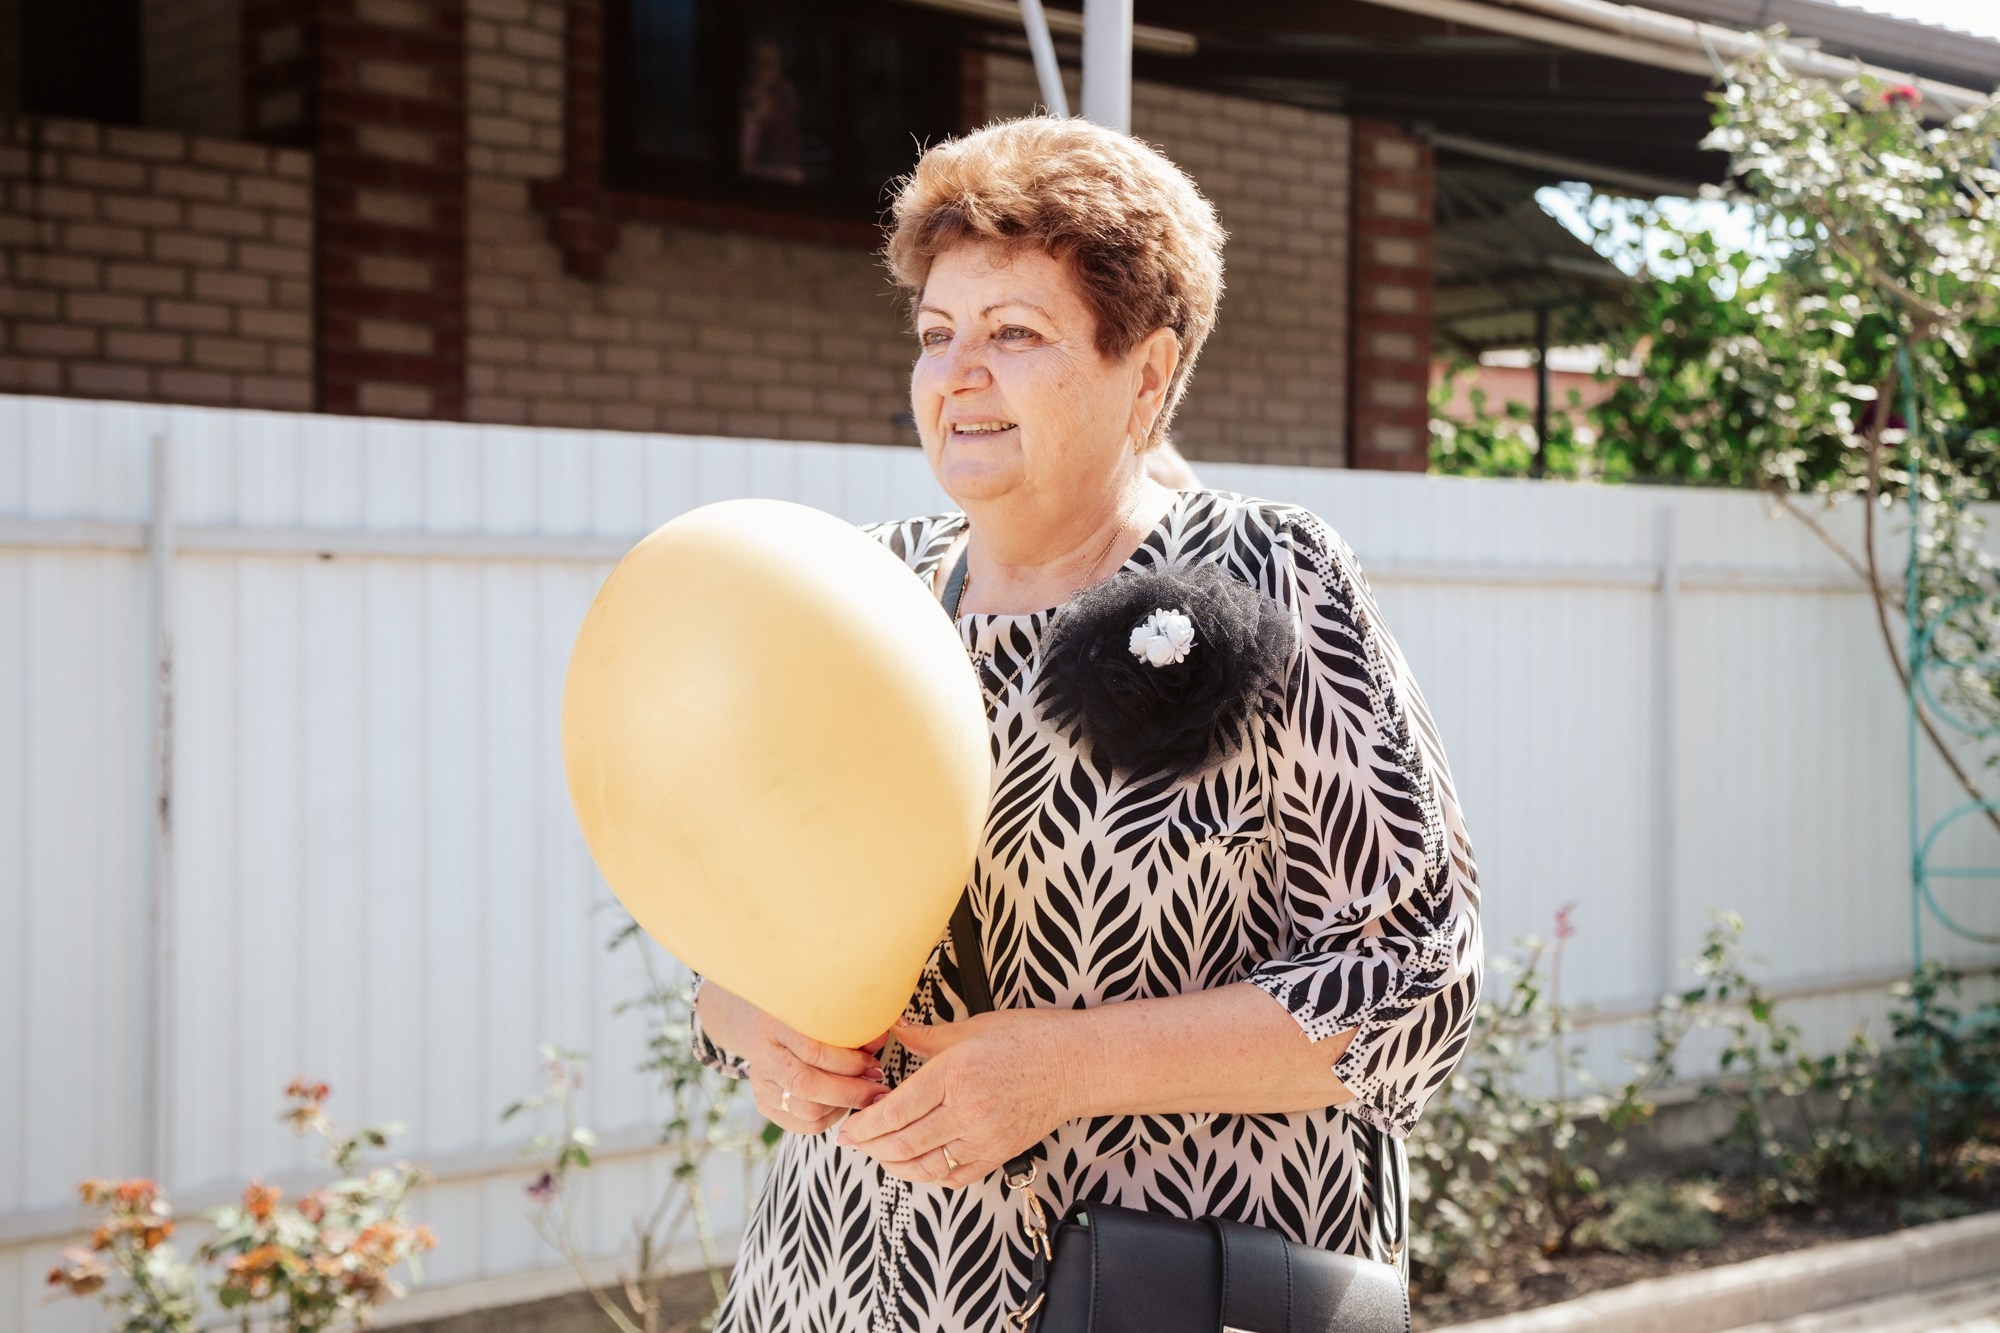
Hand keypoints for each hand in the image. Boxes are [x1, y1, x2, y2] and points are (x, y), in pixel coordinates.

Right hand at [737, 1003, 889, 1136]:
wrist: (759, 1028)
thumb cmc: (799, 1018)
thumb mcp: (819, 1014)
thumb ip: (850, 1028)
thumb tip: (881, 1040)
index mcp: (775, 1027)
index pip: (812, 1051)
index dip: (848, 1062)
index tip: (873, 1064)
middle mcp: (765, 1059)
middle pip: (808, 1085)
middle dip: (850, 1091)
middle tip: (877, 1090)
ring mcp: (762, 1087)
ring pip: (807, 1111)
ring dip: (842, 1106)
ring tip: (860, 1094)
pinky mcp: (766, 1107)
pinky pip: (805, 1126)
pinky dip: (831, 1118)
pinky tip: (842, 1104)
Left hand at [836, 1011, 1078, 1187]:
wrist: (1075, 1064)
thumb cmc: (1028, 1039)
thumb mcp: (971, 1028)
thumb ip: (926, 1037)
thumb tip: (894, 1029)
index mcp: (954, 1075)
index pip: (895, 1111)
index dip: (864, 1125)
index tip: (847, 1128)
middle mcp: (966, 1111)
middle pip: (903, 1143)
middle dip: (871, 1147)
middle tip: (853, 1143)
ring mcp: (984, 1137)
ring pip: (925, 1167)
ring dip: (895, 1164)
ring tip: (880, 1153)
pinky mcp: (998, 1154)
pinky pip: (955, 1177)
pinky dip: (929, 1175)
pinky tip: (916, 1164)